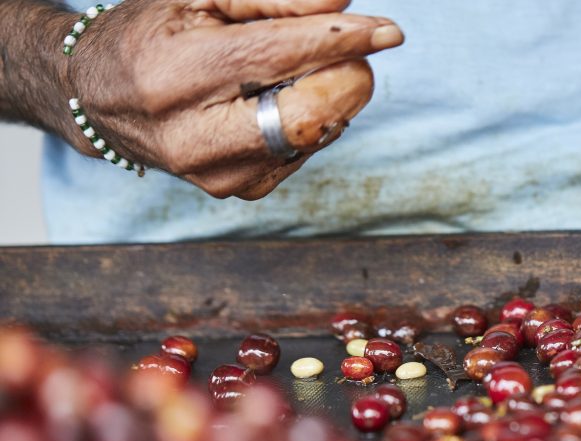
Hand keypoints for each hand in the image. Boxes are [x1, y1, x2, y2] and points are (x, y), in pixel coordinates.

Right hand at [60, 0, 402, 198]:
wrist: (101, 99)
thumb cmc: (156, 35)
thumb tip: (343, 4)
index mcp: (174, 75)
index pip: (275, 57)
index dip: (339, 42)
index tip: (389, 32)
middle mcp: (192, 137)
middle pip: (304, 116)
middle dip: (346, 78)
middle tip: (355, 52)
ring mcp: (216, 175)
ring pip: (312, 137)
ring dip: (331, 98)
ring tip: (303, 71)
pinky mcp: (238, 192)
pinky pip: (304, 152)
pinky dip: (313, 122)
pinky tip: (285, 102)